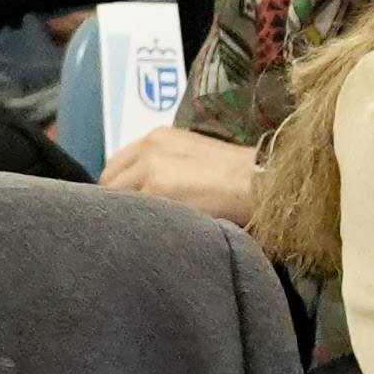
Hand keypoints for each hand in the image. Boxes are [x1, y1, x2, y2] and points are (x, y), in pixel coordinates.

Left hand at [101, 123, 258, 217]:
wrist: (263, 185)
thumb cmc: (240, 176)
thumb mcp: (196, 155)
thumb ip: (166, 164)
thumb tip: (146, 189)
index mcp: (157, 136)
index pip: (118, 165)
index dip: (121, 187)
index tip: (131, 205)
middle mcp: (147, 149)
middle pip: (110, 182)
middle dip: (118, 202)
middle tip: (136, 223)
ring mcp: (149, 172)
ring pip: (116, 201)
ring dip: (125, 216)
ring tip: (143, 232)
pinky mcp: (156, 196)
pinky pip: (132, 215)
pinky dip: (137, 226)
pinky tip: (149, 237)